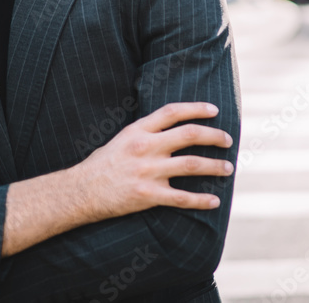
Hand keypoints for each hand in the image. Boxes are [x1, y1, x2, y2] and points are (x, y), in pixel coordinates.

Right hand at [73, 102, 234, 221]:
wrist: (80, 191)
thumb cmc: (101, 165)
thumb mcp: (121, 138)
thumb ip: (145, 132)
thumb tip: (170, 128)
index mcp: (138, 130)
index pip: (173, 112)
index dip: (196, 108)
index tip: (214, 110)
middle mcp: (146, 147)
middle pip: (189, 135)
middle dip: (214, 136)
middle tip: (228, 140)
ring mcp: (148, 171)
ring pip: (192, 165)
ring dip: (215, 166)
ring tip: (228, 168)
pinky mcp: (149, 195)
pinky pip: (182, 197)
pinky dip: (201, 200)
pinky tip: (214, 201)